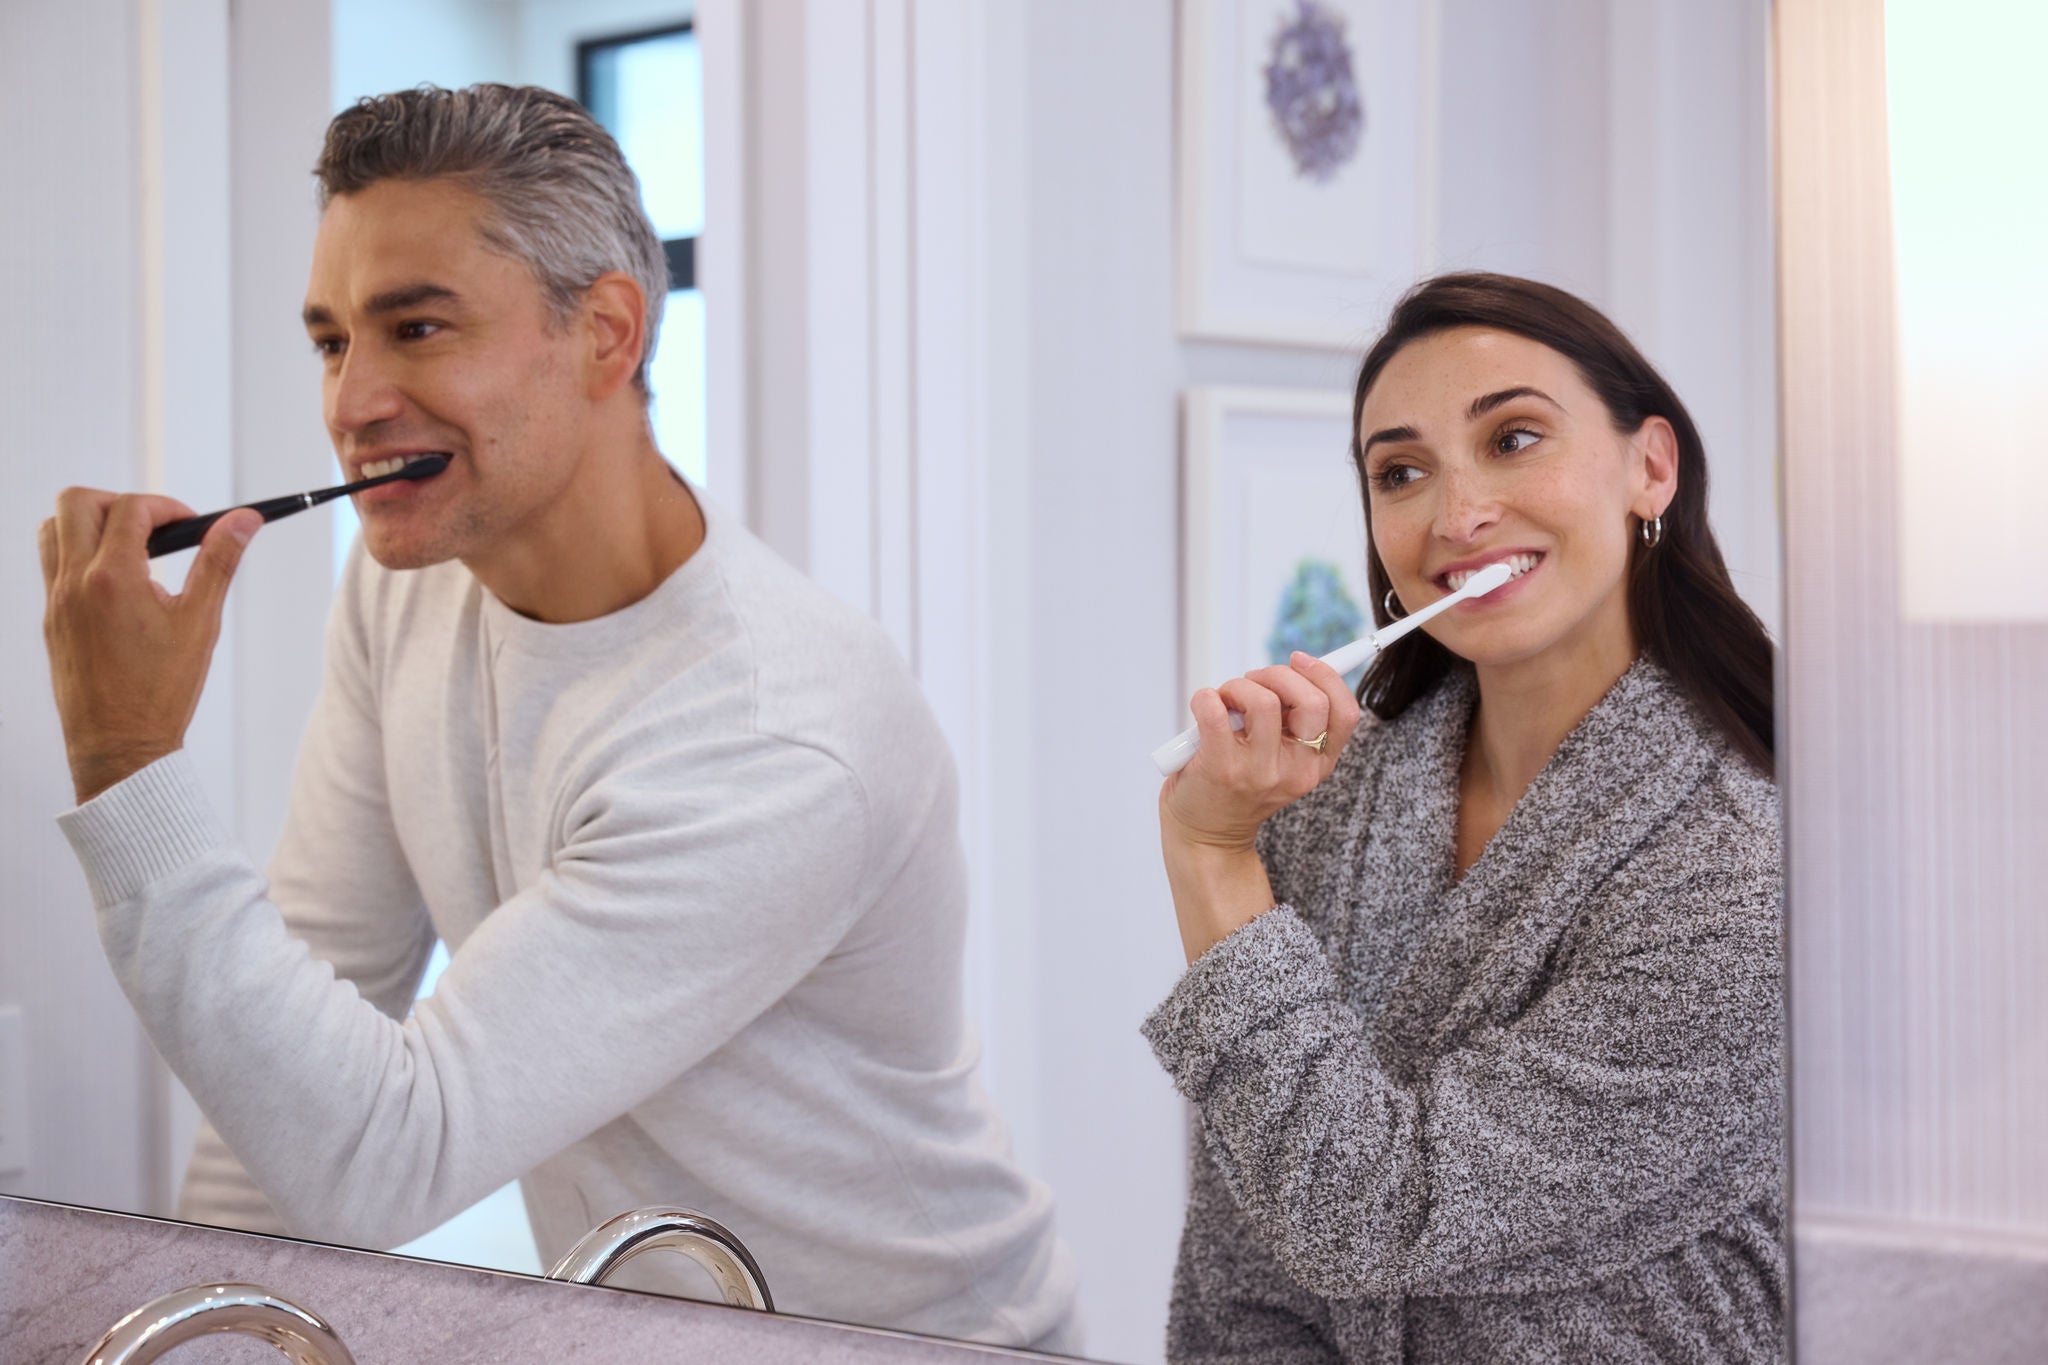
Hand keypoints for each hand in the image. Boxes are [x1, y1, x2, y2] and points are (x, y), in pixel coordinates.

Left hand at [39, 489, 260, 803]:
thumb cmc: (161, 691)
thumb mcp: (201, 621)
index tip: (192, 524)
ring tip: (133, 550)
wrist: (119, 745)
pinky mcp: (50, 619)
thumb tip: (242, 520)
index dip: (167, 506)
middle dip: (121, 502)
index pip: (131, 509)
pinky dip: (81, 555)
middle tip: (157, 527)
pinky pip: (52, 565)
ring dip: (91, 523)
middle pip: (77, 502)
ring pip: (53, 529)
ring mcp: (55, 600)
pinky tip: (119, 584)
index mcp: (112, 579)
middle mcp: (74, 583)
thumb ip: (219, 562)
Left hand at [1156, 651, 1363, 961]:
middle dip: (1278, 674)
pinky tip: (1204, 707)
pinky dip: (1205, 697)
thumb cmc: (1241, 786)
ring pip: (1262, 700)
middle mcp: (1294, 771)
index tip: (1299, 660)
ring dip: (1238, 686)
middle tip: (1253, 681)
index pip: (1345, 713)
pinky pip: (1215, 710)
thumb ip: (1293, 722)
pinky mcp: (1219, 768)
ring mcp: (1257, 771)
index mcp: (1317, 765)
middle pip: (1311, 701)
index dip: (1326, 676)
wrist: (1207, 836)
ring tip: (1226, 700)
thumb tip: (1294, 668)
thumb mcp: (1283, 760)